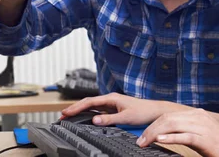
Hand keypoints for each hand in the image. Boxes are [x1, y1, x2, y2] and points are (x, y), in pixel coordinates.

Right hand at [61, 93, 177, 125]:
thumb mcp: (125, 117)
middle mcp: (110, 99)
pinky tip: (86, 118)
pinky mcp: (115, 110)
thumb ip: (109, 119)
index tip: (66, 112)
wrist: (155, 112)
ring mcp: (112, 104)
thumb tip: (95, 120)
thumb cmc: (143, 111)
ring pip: (93, 106)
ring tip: (70, 116)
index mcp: (111, 98)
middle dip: (75, 108)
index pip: (89, 102)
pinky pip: (99, 110)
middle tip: (63, 115)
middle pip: (89, 102)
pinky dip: (90, 114)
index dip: (77, 107)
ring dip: (82, 111)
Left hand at [138, 109, 218, 156]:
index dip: (153, 125)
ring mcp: (204, 127)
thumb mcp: (200, 136)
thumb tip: (164, 136)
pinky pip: (186, 136)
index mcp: (197, 115)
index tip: (143, 136)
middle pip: (168, 119)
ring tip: (145, 142)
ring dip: (156, 133)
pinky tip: (160, 141)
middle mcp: (199, 117)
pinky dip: (171, 138)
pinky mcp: (207, 139)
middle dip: (151, 129)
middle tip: (140, 141)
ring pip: (174, 125)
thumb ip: (185, 132)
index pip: (169, 116)